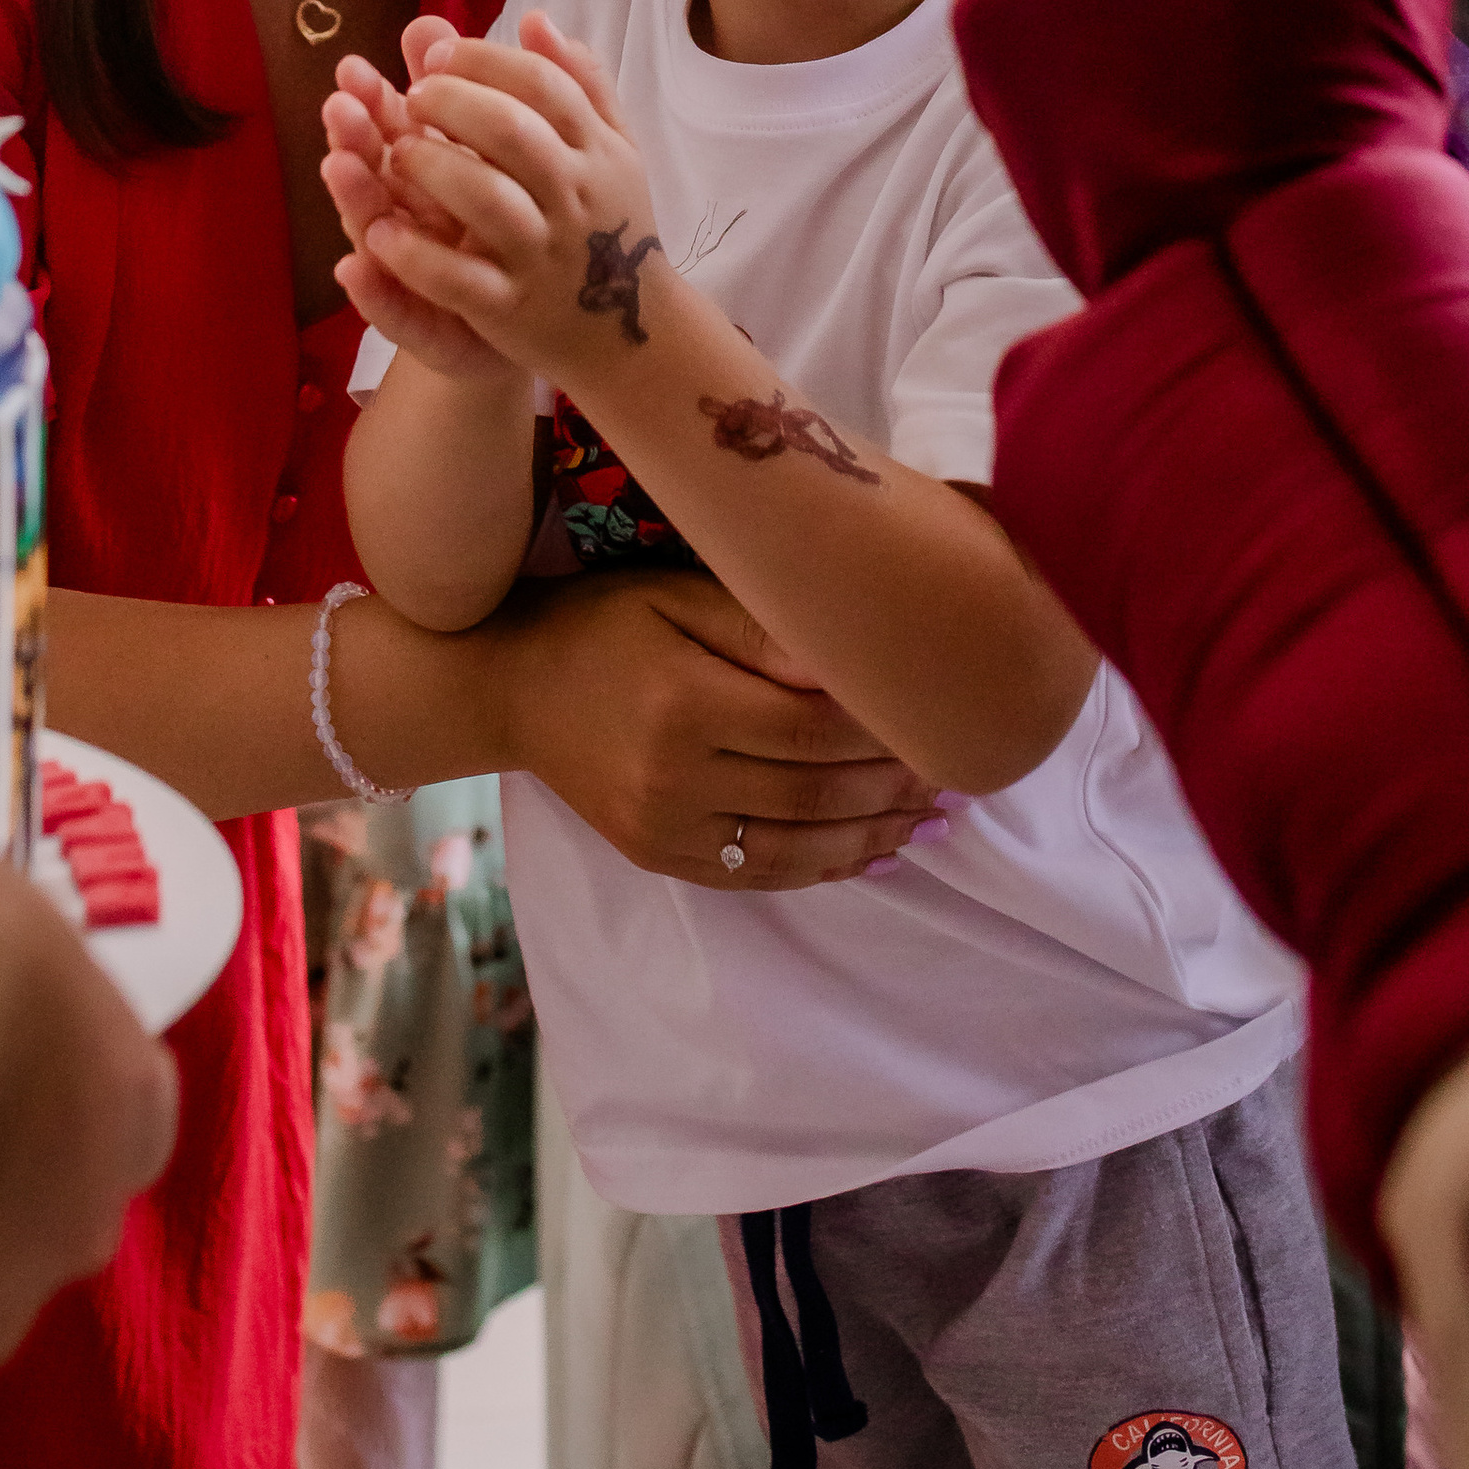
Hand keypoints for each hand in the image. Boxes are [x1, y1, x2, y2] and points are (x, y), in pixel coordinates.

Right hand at [321, 32, 514, 382]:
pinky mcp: (428, 326)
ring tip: (336, 167)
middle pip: (373, 171)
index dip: (373, 100)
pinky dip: (373, 291)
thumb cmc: (506, 227)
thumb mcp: (492, 155)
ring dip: (352, 199)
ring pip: (375, 231)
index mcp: (430, 174)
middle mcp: (411, 218)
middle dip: (355, 138)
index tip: (354, 66)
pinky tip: (352, 270)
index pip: (393, 128)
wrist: (544, 321)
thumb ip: (463, 92)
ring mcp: (416, 273)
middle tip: (338, 106)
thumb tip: (433, 22)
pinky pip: (396, 310)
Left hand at [363, 12, 665, 384]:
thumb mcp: (610, 150)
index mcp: (596, 150)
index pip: (542, 85)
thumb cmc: (609, 222)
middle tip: (412, 94)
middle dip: (454, 103)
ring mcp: (543, 254)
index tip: (436, 54)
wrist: (630, 331)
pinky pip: (461, 280)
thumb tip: (536, 19)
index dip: (484, 60)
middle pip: (513, 132)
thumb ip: (579, 84)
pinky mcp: (511, 309)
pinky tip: (378, 235)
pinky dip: (417, 257)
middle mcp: (574, 197)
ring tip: (394, 152)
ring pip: (487, 201)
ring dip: (433, 167)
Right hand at [483, 571, 942, 889]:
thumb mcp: (677, 595)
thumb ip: (765, 629)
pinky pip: (756, 874)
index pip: (812, 728)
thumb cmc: (603, 621)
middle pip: (812, 792)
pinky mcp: (659, 858)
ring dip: (873, 837)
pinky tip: (870, 852)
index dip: (882, 728)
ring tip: (931, 818)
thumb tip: (853, 661)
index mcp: (683, 702)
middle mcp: (673, 778)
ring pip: (794, 849)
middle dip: (893, 784)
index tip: (938, 715)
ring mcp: (664, 829)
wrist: (510, 686)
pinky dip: (822, 868)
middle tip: (958, 769)